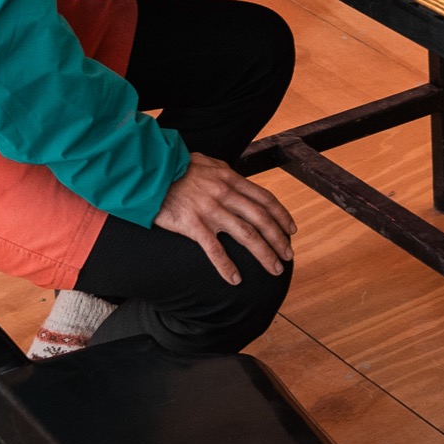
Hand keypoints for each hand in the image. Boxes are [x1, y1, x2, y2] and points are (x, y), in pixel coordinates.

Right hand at [155, 152, 296, 283]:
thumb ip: (226, 173)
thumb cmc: (177, 167)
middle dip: (279, 240)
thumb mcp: (208, 163)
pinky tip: (235, 279)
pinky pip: (214, 249)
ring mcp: (210, 210)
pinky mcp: (193, 224)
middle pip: (262, 220)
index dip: (282, 216)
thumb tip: (238, 179)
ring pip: (246, 235)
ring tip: (275, 269)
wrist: (151, 171)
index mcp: (231, 179)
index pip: (265, 200)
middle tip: (289, 256)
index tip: (291, 230)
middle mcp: (226, 194)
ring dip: (264, 254)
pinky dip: (227, 266)